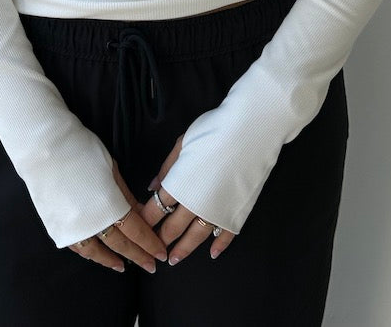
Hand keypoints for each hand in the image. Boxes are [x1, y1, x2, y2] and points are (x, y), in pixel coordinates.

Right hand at [67, 158, 167, 273]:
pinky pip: (77, 247)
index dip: (150, 244)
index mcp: (111, 206)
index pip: (136, 232)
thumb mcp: (112, 169)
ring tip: (124, 266)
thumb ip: (125, 196)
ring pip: (98, 252)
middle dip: (139, 256)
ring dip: (113, 260)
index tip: (160, 253)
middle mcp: (93, 223)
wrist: (44, 147)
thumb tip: (139, 213)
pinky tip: (97, 255)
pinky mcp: (57, 228)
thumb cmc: (82, 150)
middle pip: (121, 245)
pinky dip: (90, 253)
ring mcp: (73, 229)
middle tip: (151, 266)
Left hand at [140, 133, 235, 265]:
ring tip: (174, 259)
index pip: (157, 209)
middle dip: (161, 239)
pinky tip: (212, 253)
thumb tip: (152, 187)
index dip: (146, 220)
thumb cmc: (214, 130)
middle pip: (173, 227)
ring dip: (183, 249)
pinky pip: (226, 235)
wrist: (250, 131)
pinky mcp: (237, 212)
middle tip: (153, 248)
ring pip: (196, 237)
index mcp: (179, 184)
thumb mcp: (183, 142)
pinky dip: (220, 246)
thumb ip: (167, 167)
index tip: (140, 226)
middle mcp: (195, 203)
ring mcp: (217, 210)